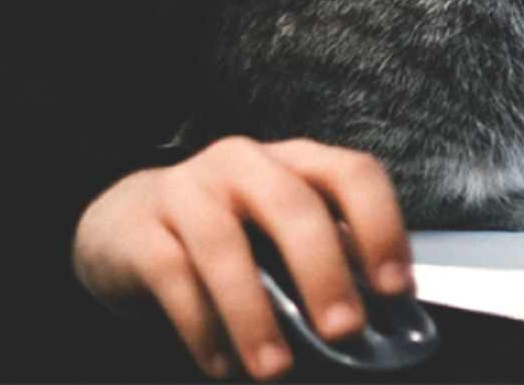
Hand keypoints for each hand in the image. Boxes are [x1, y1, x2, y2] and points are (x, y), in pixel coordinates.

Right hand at [72, 137, 410, 380]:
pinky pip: (173, 276)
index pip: (353, 173)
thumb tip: (382, 316)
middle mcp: (246, 162)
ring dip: (255, 313)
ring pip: (225, 245)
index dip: (381, 227)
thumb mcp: (282, 232)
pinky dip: (201, 326)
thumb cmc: (230, 231)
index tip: (396, 289)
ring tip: (275, 368)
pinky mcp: (141, 230)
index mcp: (296, 159)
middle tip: (344, 330)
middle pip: (294, 205)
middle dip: (324, 271)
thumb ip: (328, 257)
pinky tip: (220, 364)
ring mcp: (189, 189)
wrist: (127, 222)